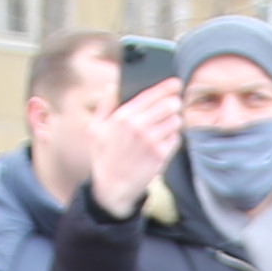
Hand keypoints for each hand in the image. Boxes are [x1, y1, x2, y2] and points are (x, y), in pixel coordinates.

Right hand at [86, 77, 184, 210]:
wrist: (112, 188)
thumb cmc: (103, 157)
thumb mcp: (95, 129)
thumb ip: (104, 106)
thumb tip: (111, 87)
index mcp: (122, 116)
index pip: (150, 95)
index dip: (165, 86)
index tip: (175, 82)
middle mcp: (139, 127)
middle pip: (169, 105)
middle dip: (173, 103)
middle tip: (174, 103)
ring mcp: (152, 141)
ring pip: (175, 121)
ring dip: (174, 121)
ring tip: (166, 124)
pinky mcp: (161, 156)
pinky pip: (176, 138)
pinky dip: (173, 137)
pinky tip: (164, 140)